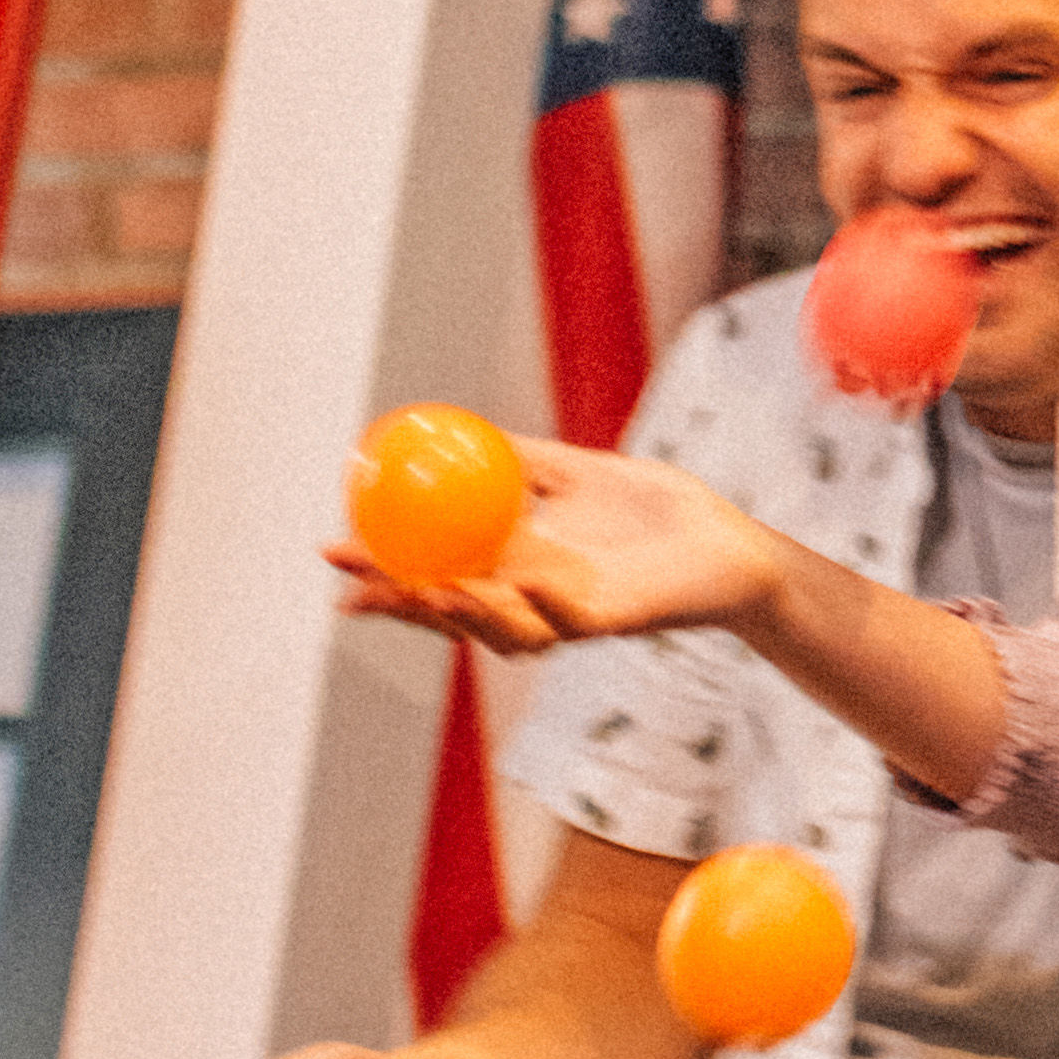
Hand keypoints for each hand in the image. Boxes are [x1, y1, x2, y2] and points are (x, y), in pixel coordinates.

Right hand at [325, 438, 782, 665]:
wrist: (728, 543)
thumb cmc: (656, 511)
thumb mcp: (577, 472)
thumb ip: (522, 458)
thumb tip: (457, 429)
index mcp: (511, 566)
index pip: (430, 574)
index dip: (380, 571)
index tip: (330, 549)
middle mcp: (528, 601)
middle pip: (448, 613)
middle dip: (397, 604)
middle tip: (351, 586)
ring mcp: (566, 618)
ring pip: (500, 630)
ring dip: (461, 613)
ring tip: (424, 588)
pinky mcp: (611, 624)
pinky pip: (569, 622)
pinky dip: (543, 605)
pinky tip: (521, 580)